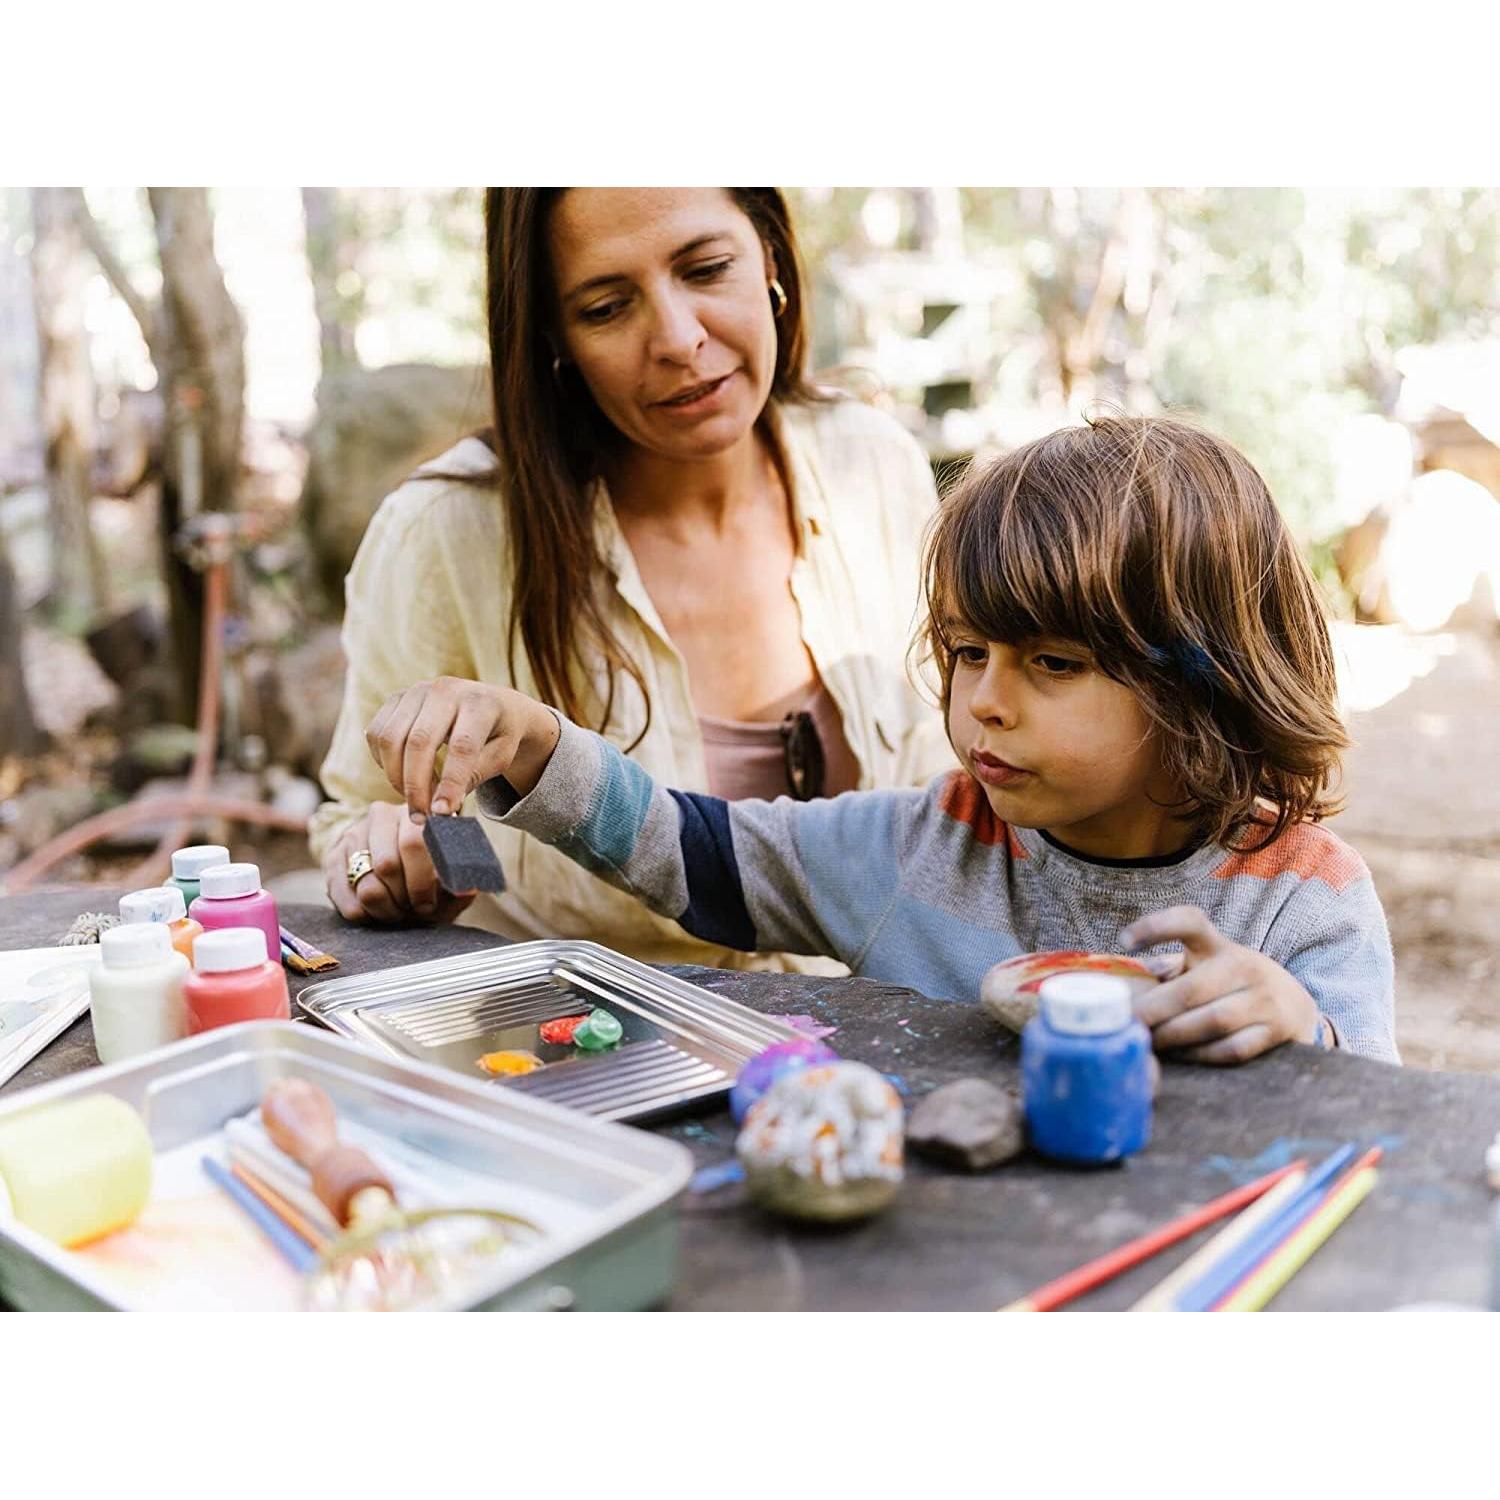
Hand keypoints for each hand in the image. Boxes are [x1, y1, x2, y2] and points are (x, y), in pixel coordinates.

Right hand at [324, 802, 476, 925]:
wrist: (398, 879)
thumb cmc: (430, 881)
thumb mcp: (450, 883)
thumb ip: (460, 885)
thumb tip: (468, 888)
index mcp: (417, 814)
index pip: (415, 842)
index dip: (422, 881)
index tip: (429, 903)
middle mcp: (382, 816)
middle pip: (387, 864)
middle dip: (404, 897)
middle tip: (415, 909)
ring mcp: (354, 834)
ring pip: (366, 885)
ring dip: (386, 909)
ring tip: (398, 911)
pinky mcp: (333, 856)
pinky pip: (344, 897)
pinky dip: (364, 914)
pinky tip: (377, 912)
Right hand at [364, 677, 559, 815]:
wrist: (491, 704)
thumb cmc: (498, 736)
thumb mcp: (500, 757)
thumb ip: (473, 777)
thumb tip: (441, 807)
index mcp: (481, 703)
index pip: (462, 746)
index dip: (450, 782)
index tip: (442, 813)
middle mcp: (446, 690)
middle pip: (419, 742)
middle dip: (415, 786)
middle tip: (421, 817)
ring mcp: (417, 690)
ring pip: (390, 738)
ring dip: (396, 777)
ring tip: (416, 798)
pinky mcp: (397, 698)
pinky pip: (376, 734)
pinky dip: (383, 762)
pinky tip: (403, 776)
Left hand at [1120, 905, 1320, 1065]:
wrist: (1296, 1006)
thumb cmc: (1231, 986)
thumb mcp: (1208, 966)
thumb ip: (1172, 973)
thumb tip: (1122, 993)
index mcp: (1218, 945)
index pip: (1189, 922)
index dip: (1156, 926)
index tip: (1125, 940)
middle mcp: (1244, 966)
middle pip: (1191, 989)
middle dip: (1153, 1010)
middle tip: (1128, 1023)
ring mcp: (1264, 998)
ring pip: (1211, 1021)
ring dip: (1174, 1035)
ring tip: (1149, 1042)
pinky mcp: (1276, 1029)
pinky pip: (1231, 1048)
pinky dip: (1201, 1054)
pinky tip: (1181, 1055)